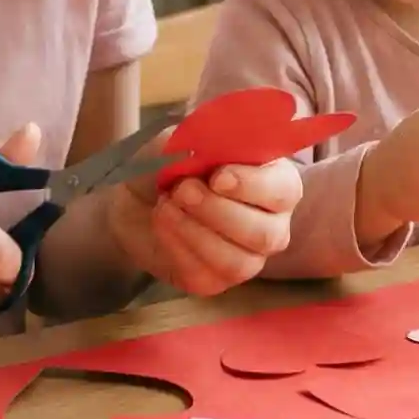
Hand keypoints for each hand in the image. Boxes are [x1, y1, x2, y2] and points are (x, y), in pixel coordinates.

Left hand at [111, 155, 302, 298]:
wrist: (135, 196)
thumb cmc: (171, 162)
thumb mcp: (181, 138)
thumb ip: (199, 138)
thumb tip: (206, 147)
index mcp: (274, 181)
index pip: (283, 190)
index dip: (253, 186)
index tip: (217, 177)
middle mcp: (270, 223)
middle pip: (265, 234)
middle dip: (218, 212)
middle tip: (182, 190)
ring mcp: (246, 257)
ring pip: (237, 262)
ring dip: (195, 232)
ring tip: (166, 207)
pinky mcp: (215, 280)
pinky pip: (205, 275)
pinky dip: (178, 247)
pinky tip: (162, 224)